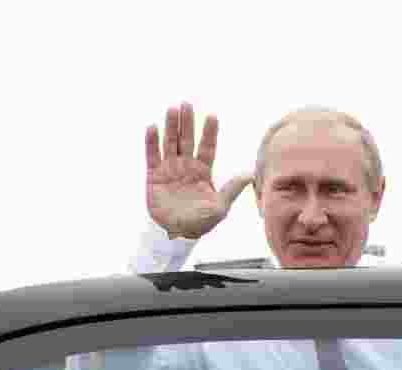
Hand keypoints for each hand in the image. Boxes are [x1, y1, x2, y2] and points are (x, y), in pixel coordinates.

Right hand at [146, 102, 252, 239]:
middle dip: (188, 122)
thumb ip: (232, 189)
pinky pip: (152, 156)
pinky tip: (153, 127)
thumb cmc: (201, 223)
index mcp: (203, 172)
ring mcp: (170, 169)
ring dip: (171, 126)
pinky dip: (152, 142)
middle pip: (187, 139)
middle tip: (188, 103)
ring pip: (170, 143)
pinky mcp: (154, 176)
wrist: (177, 233)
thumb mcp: (220, 207)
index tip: (212, 116)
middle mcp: (186, 166)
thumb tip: (250, 174)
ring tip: (172, 109)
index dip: (209, 132)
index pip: (207, 147)